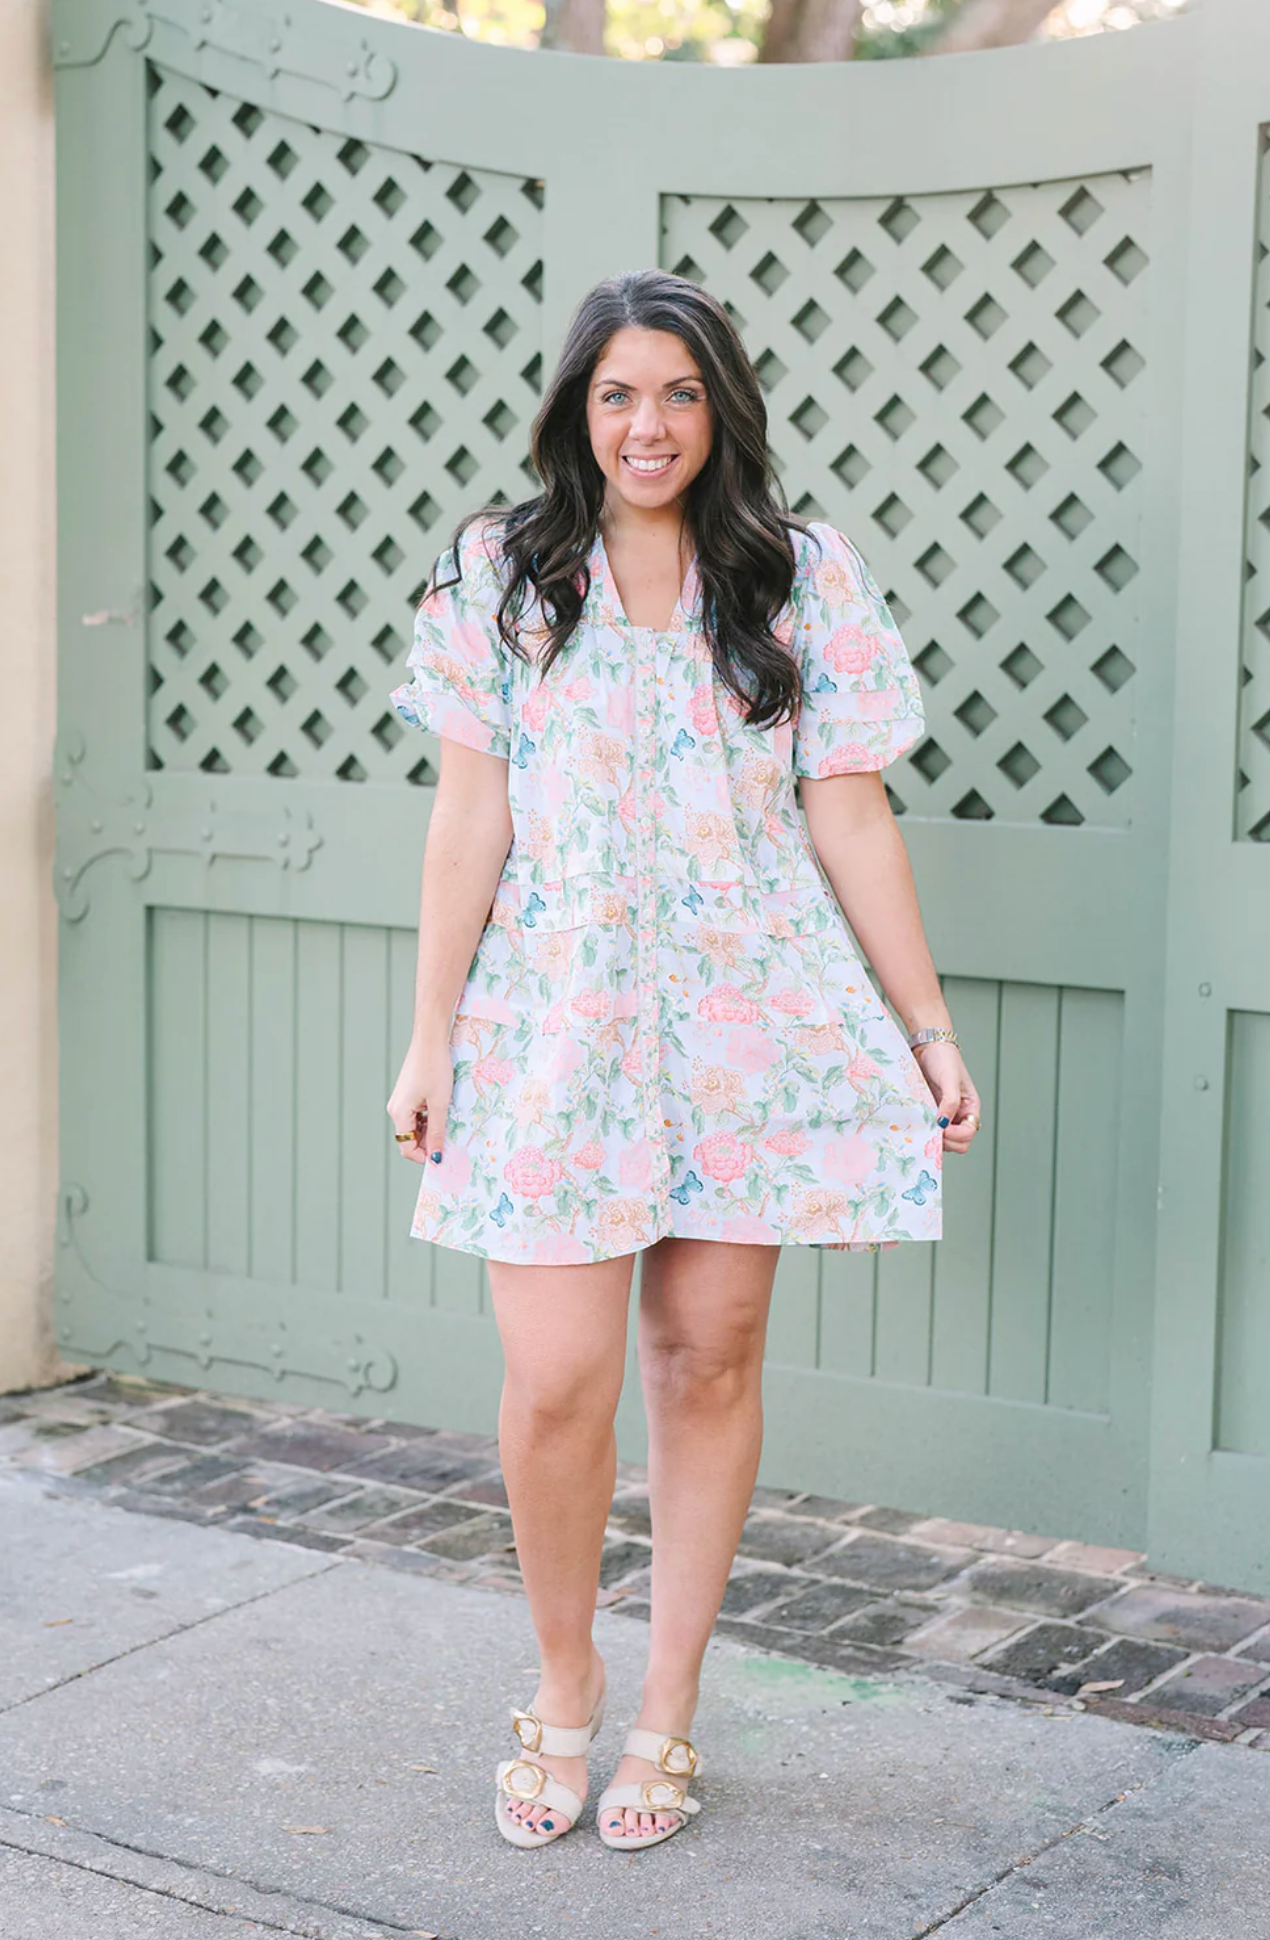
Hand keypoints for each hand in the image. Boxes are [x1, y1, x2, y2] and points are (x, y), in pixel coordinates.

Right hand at [386, 1034, 452, 1167]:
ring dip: (430, 1130)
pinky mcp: (407, 1093)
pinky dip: (428, 1118)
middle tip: (449, 1140)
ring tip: (448, 1123)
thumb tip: (436, 1157)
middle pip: (409, 1138)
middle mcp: (395, 1109)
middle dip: (428, 1143)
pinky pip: (416, 1114)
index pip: (406, 1147)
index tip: (442, 1156)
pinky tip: (442, 1111)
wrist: (429, 1040)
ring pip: (414, 1126)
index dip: (423, 1156)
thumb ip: (437, 1132)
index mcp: (399, 1113)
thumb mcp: (439, 1104)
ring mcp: (400, 1100)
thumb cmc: (435, 1069)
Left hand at [911, 1041, 980, 1155]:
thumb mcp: (950, 1078)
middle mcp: (958, 1115)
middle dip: (946, 1140)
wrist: (927, 1046)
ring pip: (943, 1140)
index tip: (940, 1125)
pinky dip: (923, 1130)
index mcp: (970, 1108)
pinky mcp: (929, 1113)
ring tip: (922, 1124)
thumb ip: (950, 1101)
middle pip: (958, 1143)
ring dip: (933, 1137)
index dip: (955, 1135)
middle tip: (930, 1128)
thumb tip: (943, 1123)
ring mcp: (943, 1115)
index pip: (968, 1134)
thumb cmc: (944, 1058)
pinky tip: (916, 1122)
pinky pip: (928, 1129)